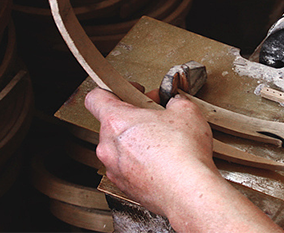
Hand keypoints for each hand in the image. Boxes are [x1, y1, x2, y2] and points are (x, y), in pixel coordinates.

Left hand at [84, 86, 283, 231]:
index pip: (95, 97)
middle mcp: (108, 146)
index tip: (130, 91)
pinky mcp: (125, 187)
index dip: (112, 89)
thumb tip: (176, 103)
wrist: (188, 192)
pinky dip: (142, 162)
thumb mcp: (186, 111)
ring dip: (137, 141)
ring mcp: (115, 169)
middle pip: (112, 123)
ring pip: (120, 147)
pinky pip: (128, 168)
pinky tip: (164, 162)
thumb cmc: (182, 154)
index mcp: (116, 121)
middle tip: (156, 116)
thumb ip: (176, 101)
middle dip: (134, 117)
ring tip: (163, 142)